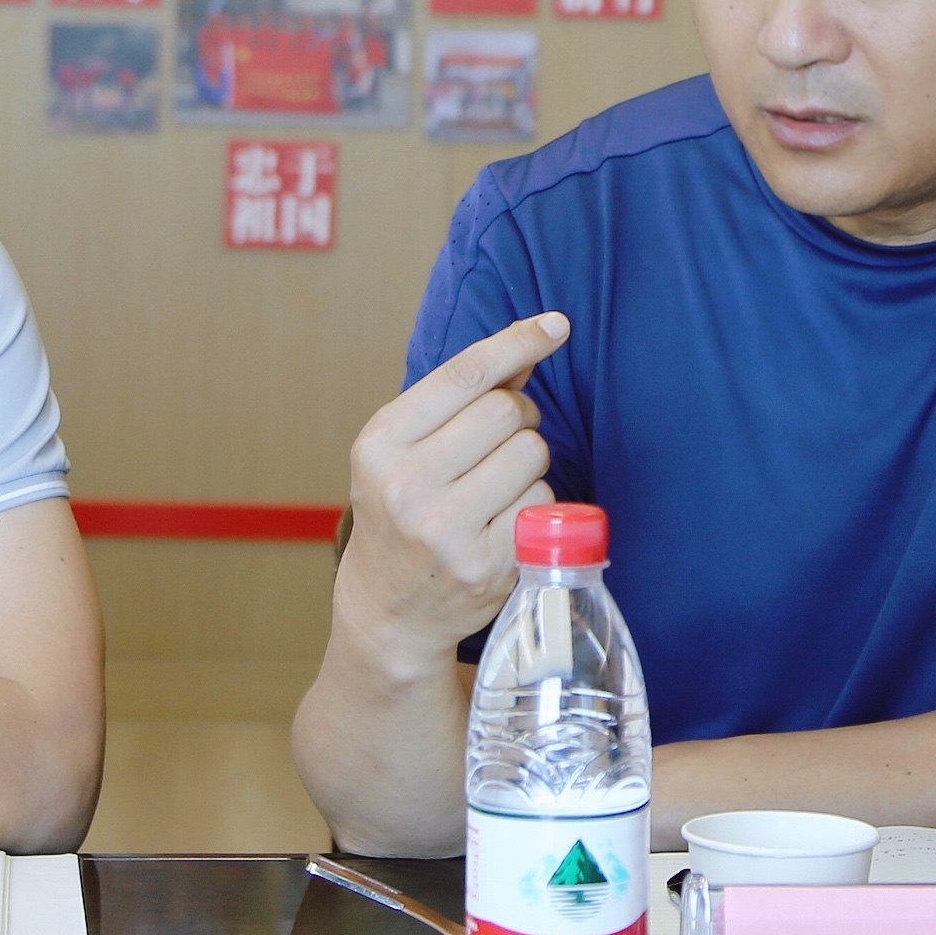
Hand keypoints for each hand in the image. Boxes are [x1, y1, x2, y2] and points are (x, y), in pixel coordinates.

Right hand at [331, 313, 570, 673]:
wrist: (388, 610)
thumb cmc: (401, 512)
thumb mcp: (404, 449)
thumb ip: (459, 397)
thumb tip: (529, 346)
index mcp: (380, 444)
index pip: (465, 375)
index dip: (517, 342)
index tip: (555, 325)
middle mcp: (407, 486)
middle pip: (507, 411)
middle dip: (518, 417)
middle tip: (499, 443)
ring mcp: (446, 531)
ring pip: (532, 455)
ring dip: (528, 462)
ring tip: (494, 487)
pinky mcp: (486, 566)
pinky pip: (544, 502)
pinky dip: (536, 503)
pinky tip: (505, 520)